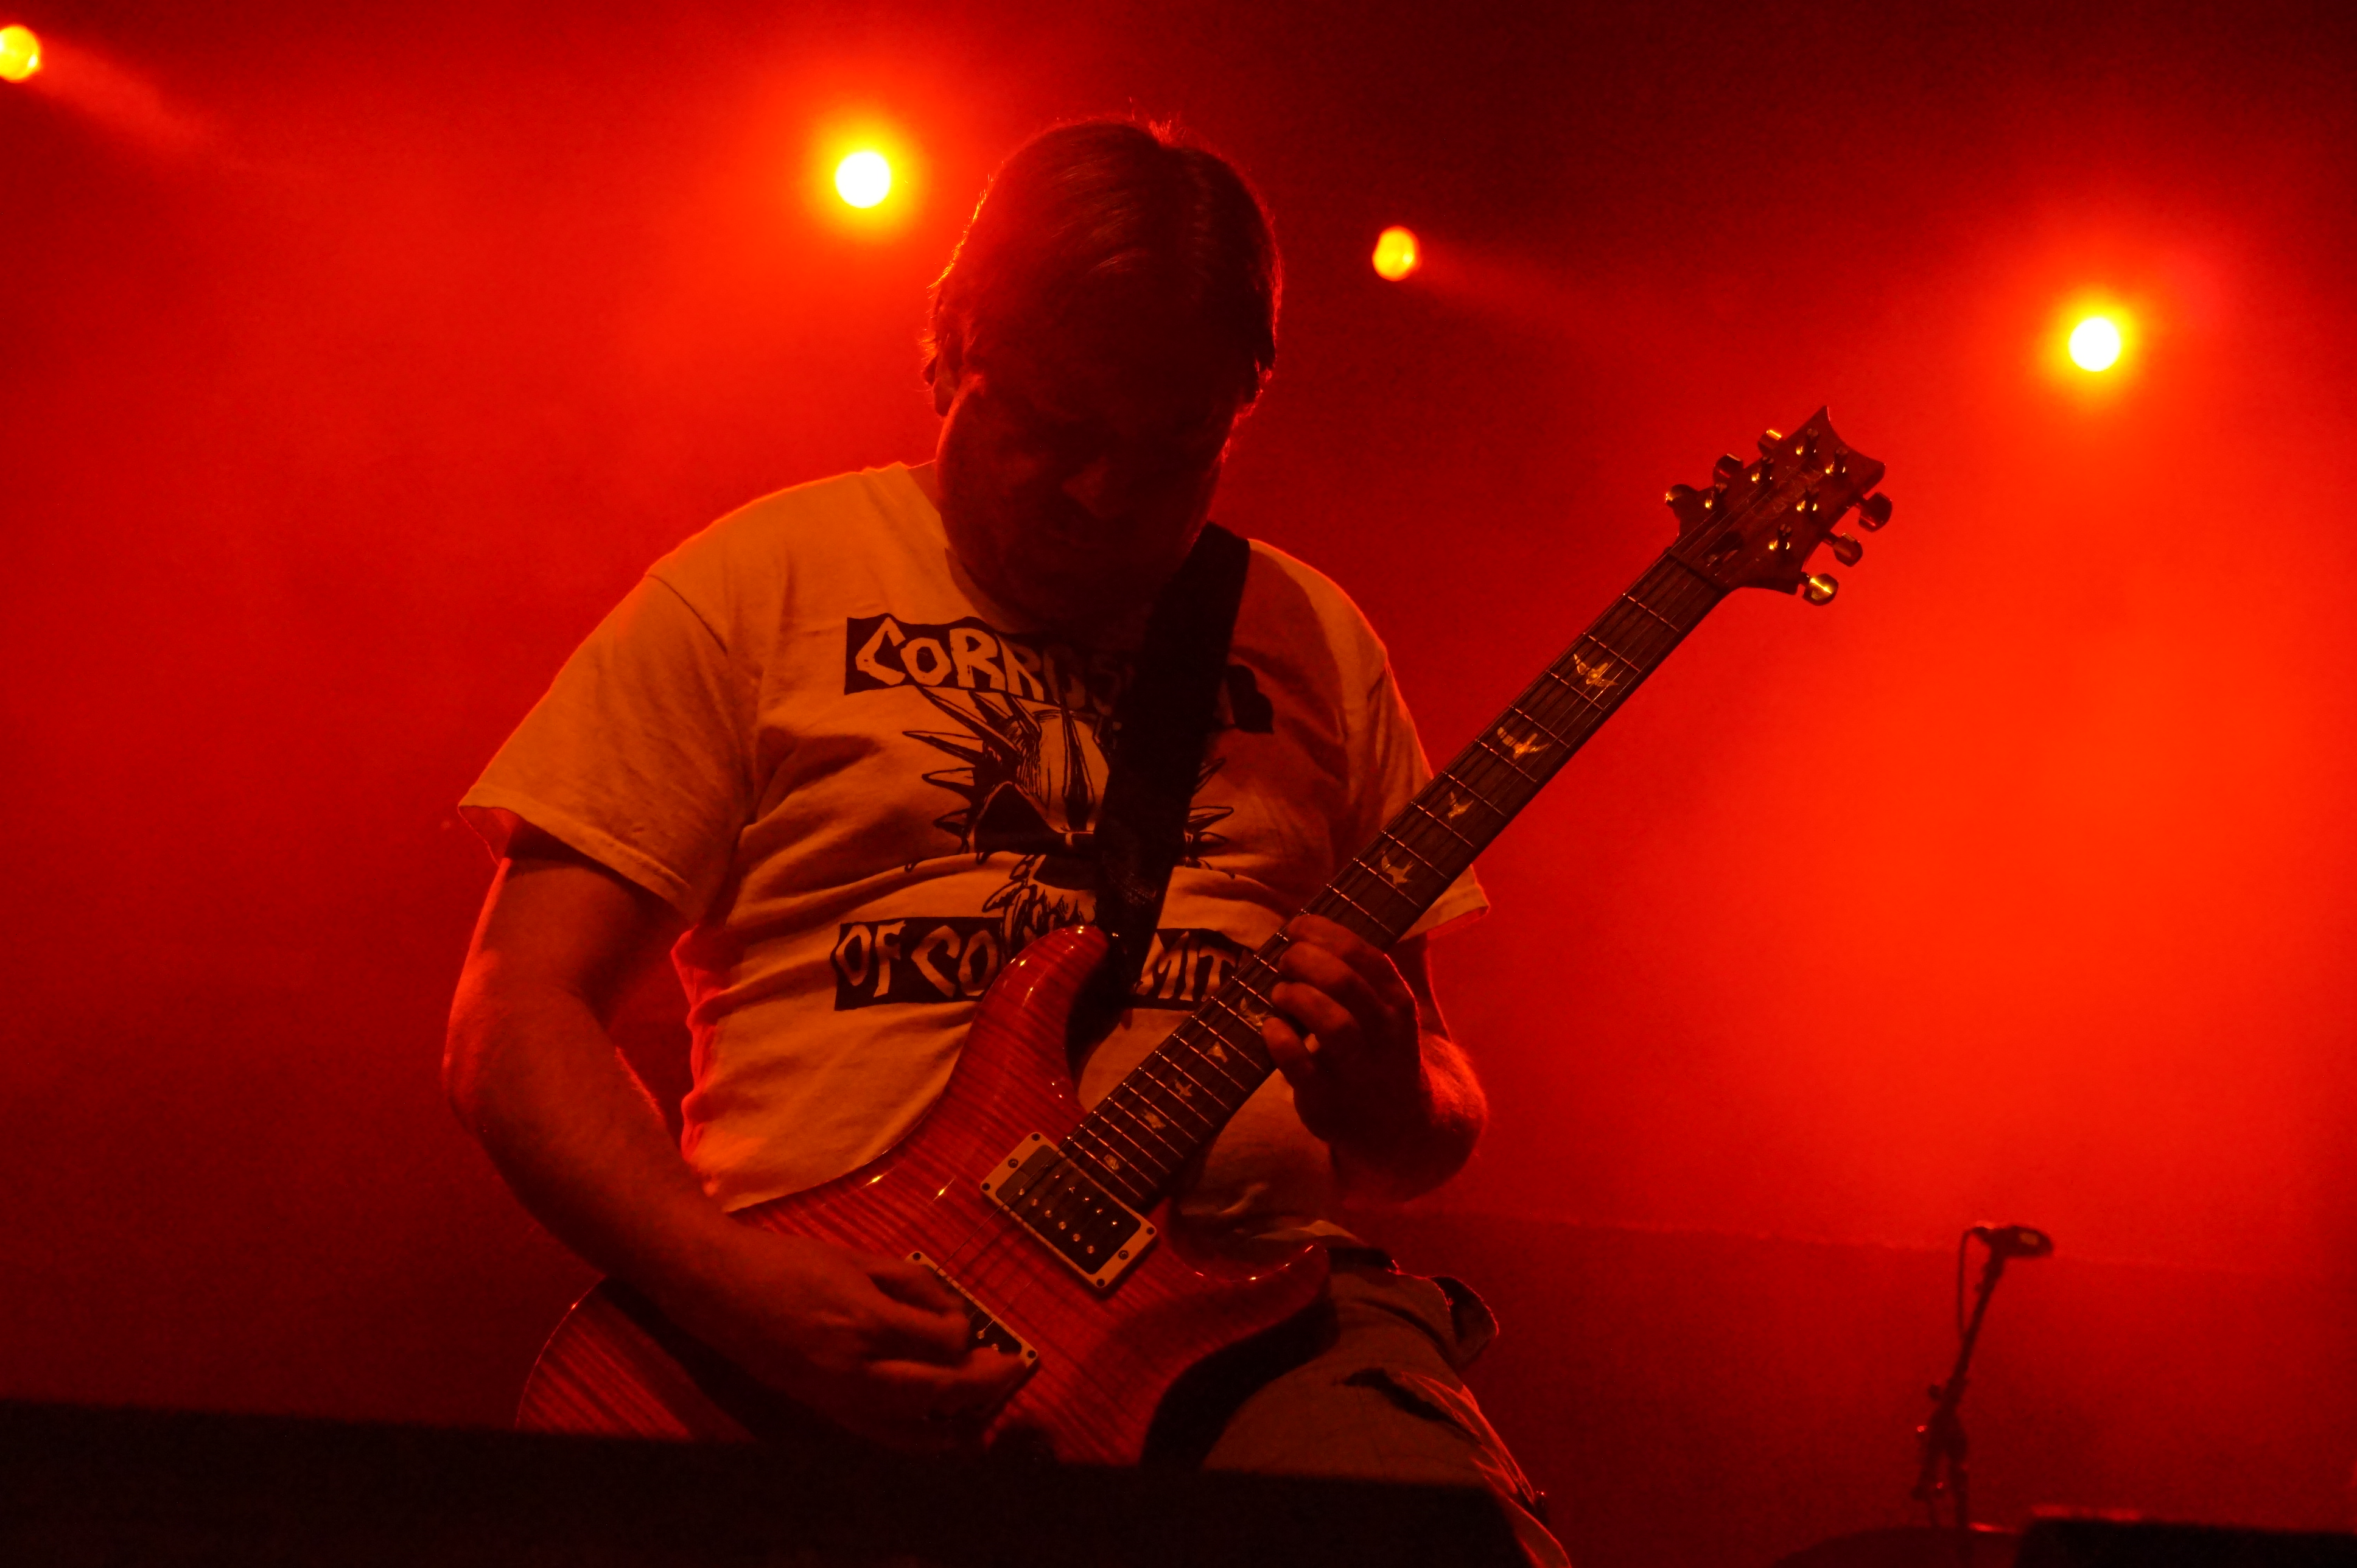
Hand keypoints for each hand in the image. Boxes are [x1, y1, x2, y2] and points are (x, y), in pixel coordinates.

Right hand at [662, 1227, 1028, 1452]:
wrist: (719, 1288)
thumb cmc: (789, 1262)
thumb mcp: (858, 1259)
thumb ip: (911, 1284)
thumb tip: (953, 1314)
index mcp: (867, 1319)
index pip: (944, 1341)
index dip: (967, 1333)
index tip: (972, 1326)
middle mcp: (856, 1367)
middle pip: (941, 1391)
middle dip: (984, 1385)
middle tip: (1012, 1370)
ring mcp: (838, 1396)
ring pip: (915, 1426)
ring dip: (959, 1420)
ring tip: (986, 1409)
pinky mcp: (825, 1409)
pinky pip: (883, 1435)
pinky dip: (921, 1439)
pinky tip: (944, 1433)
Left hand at [1259, 913, 1433, 1157]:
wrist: (1403, 1130)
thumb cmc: (1386, 1052)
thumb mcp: (1402, 1008)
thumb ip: (1406, 961)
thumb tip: (1412, 914)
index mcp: (1399, 1004)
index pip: (1367, 955)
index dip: (1327, 933)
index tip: (1298, 925)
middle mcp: (1385, 1037)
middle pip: (1346, 984)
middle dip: (1307, 961)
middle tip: (1285, 960)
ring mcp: (1359, 1074)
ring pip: (1334, 1025)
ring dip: (1297, 998)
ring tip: (1279, 992)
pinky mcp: (1329, 1105)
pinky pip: (1303, 1070)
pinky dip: (1282, 1043)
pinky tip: (1270, 1027)